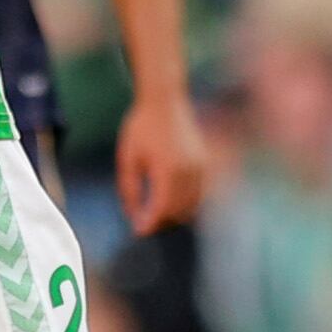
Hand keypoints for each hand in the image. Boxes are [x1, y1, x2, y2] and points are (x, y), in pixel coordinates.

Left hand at [113, 92, 209, 234]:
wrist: (165, 100)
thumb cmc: (141, 128)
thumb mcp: (128, 159)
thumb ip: (130, 190)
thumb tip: (134, 217)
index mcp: (167, 170)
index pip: (161, 209)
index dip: (149, 224)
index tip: (137, 231)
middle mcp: (188, 171)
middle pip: (177, 212)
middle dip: (161, 223)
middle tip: (143, 224)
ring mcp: (200, 167)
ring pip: (191, 206)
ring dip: (174, 216)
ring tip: (154, 214)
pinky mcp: (204, 163)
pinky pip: (198, 194)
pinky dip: (185, 204)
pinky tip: (168, 201)